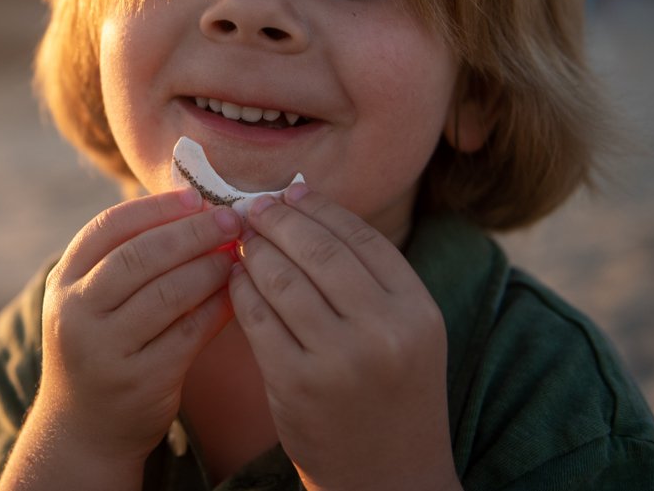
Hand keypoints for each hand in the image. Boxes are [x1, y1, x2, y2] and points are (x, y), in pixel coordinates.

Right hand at [0, 188, 241, 489]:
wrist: (83, 430)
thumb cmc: (100, 347)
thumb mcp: (91, 300)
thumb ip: (125, 258)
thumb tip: (193, 206)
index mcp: (63, 282)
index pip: (109, 227)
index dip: (156, 208)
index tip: (197, 197)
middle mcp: (77, 313)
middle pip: (140, 256)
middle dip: (192, 232)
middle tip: (231, 220)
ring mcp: (106, 350)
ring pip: (167, 293)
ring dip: (209, 268)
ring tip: (237, 254)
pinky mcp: (140, 381)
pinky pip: (188, 334)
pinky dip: (217, 308)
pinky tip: (237, 293)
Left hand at [228, 186, 460, 490]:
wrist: (390, 480)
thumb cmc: (392, 394)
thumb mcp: (407, 331)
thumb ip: (368, 274)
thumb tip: (304, 196)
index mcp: (416, 311)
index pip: (360, 236)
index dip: (318, 207)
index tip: (289, 192)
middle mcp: (383, 332)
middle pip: (318, 249)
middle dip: (277, 220)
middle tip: (254, 207)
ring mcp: (338, 360)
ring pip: (281, 279)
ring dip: (254, 251)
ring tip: (243, 240)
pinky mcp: (295, 385)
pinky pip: (257, 318)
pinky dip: (241, 290)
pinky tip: (236, 279)